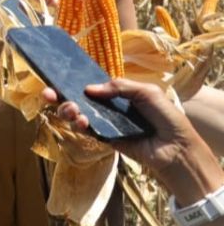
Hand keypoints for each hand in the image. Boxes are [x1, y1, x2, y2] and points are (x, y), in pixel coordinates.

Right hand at [44, 78, 221, 201]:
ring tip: (71, 110)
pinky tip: (81, 122)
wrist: (176, 147)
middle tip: (48, 94)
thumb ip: (119, 87)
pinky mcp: (106, 140)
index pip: (90, 86)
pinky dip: (81, 126)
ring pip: (78, 115)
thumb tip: (88, 89)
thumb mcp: (146, 93)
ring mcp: (106, 124)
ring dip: (69, 111)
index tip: (55, 78)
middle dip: (60, 97)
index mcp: (117, 94)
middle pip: (77, 100)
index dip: (72, 81)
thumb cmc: (166, 117)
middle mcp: (108, 108)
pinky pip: (88, 132)